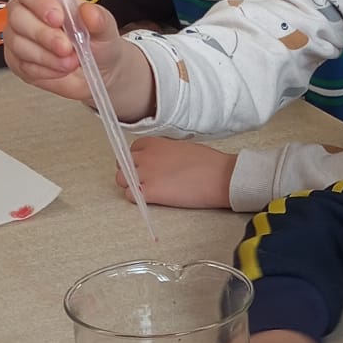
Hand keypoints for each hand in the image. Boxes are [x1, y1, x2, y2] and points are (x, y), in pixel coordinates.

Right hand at [3, 0, 154, 118]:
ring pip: (17, 43)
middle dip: (43, 34)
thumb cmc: (98, 42)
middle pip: (17, 15)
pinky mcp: (17, 61)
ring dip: (46, 56)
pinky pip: (22, 65)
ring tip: (70, 62)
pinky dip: (44, 70)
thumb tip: (89, 11)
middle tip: (66, 47)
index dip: (39, 0)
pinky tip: (60, 70)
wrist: (100, 70)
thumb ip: (99, 19)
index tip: (58, 18)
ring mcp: (18, 36)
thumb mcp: (105, 29)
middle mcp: (27, 12)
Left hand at [119, 138, 235, 210]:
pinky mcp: (150, 192)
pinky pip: (130, 195)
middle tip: (145, 181)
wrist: (220, 176)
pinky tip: (151, 199)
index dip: (136, 160)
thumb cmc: (208, 162)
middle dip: (130, 173)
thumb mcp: (181, 147)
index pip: (131, 150)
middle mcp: (146, 156)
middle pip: (122, 164)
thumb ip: (164, 152)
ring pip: (122, 180)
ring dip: (130, 185)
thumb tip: (159, 161)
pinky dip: (136, 198)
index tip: (144, 167)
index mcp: (154, 143)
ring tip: (148, 191)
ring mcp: (146, 173)